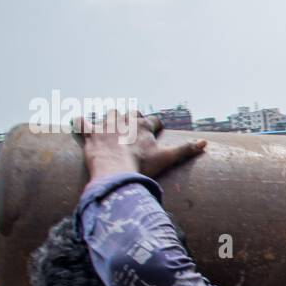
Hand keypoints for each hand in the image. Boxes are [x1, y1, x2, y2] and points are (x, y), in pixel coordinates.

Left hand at [76, 110, 206, 182]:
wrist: (116, 172)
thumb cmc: (142, 166)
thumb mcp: (167, 158)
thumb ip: (186, 150)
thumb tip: (204, 144)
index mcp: (144, 126)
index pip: (154, 120)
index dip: (156, 127)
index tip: (156, 133)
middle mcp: (126, 121)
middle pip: (132, 113)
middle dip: (134, 118)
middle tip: (134, 129)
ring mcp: (106, 125)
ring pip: (110, 113)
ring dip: (111, 118)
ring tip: (112, 126)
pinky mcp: (90, 133)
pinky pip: (81, 122)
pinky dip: (80, 123)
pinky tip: (80, 125)